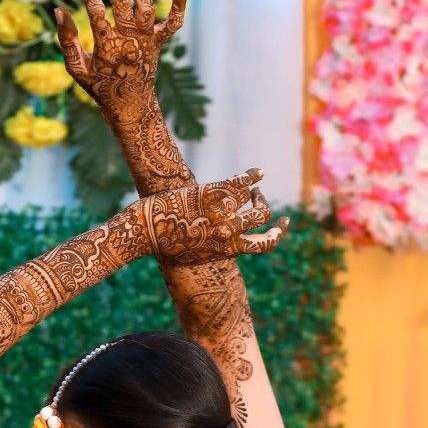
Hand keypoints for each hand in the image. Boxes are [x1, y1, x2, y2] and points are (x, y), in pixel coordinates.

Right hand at [53, 0, 186, 119]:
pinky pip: (173, 21)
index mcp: (108, 47)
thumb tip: (58, 10)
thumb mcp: (77, 68)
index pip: (95, 10)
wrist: (131, 106)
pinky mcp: (159, 41)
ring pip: (144, 3)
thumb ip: (67, 40)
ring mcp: (147, 39)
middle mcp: (130, 40)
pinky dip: (179, 2)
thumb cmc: (100, 87)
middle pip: (119, 1)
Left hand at [144, 169, 289, 265]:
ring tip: (250, 188)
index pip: (265, 244)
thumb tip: (226, 245)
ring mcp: (222, 211)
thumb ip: (216, 249)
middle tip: (257, 198)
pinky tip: (257, 172)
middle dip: (263, 206)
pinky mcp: (213, 193)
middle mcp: (230, 231)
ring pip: (252, 198)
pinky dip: (252, 175)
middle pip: (262, 216)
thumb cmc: (165, 245)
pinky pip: (240, 181)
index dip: (278, 233)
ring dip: (255, 191)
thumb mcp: (197, 255)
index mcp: (228, 249)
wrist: (146, 231)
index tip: (282, 224)